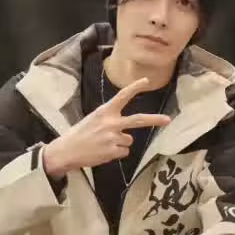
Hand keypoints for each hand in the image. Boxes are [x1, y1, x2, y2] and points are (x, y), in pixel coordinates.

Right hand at [42, 77, 170, 178]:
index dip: (135, 88)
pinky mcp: (113, 151)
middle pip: (138, 120)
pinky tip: (103, 152)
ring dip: (120, 143)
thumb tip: (127, 130)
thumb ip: (109, 120)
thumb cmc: (80, 134)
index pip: (122, 96)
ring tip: (104, 144)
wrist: (66, 151)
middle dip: (154, 120)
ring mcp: (113, 138)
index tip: (146, 81)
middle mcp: (110, 123)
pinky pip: (124, 152)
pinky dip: (116, 153)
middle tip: (168, 120)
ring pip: (129, 140)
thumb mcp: (93, 119)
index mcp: (104, 111)